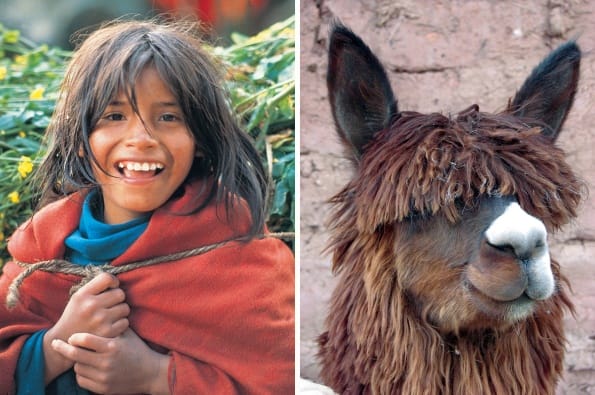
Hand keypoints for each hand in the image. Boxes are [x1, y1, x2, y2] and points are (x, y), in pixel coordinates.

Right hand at [43, 273, 129, 382]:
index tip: (111, 287)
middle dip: (117, 298)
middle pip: (120, 293)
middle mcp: (91, 306)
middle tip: (111, 304)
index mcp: (82, 295)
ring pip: (125, 308)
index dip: (113, 281)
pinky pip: (125, 322)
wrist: (64, 342)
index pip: (107, 278)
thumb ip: (95, 287)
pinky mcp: (107, 333)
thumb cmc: (75, 316)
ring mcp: (100, 320)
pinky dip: (120, 323)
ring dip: (120, 311)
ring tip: (110, 315)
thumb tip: (116, 280)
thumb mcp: (78, 298)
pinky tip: (111, 325)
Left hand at [52, 328, 169, 393]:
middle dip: (62, 348)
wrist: (150, 373)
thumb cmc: (137, 350)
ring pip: (77, 368)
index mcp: (112, 346)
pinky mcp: (102, 389)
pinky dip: (81, 374)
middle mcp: (106, 362)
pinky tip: (87, 367)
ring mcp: (103, 377)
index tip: (71, 336)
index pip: (84, 339)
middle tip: (55, 343)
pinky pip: (81, 380)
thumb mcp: (128, 334)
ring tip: (81, 356)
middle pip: (75, 355)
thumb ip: (112, 325)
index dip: (75, 337)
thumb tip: (100, 308)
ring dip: (77, 361)